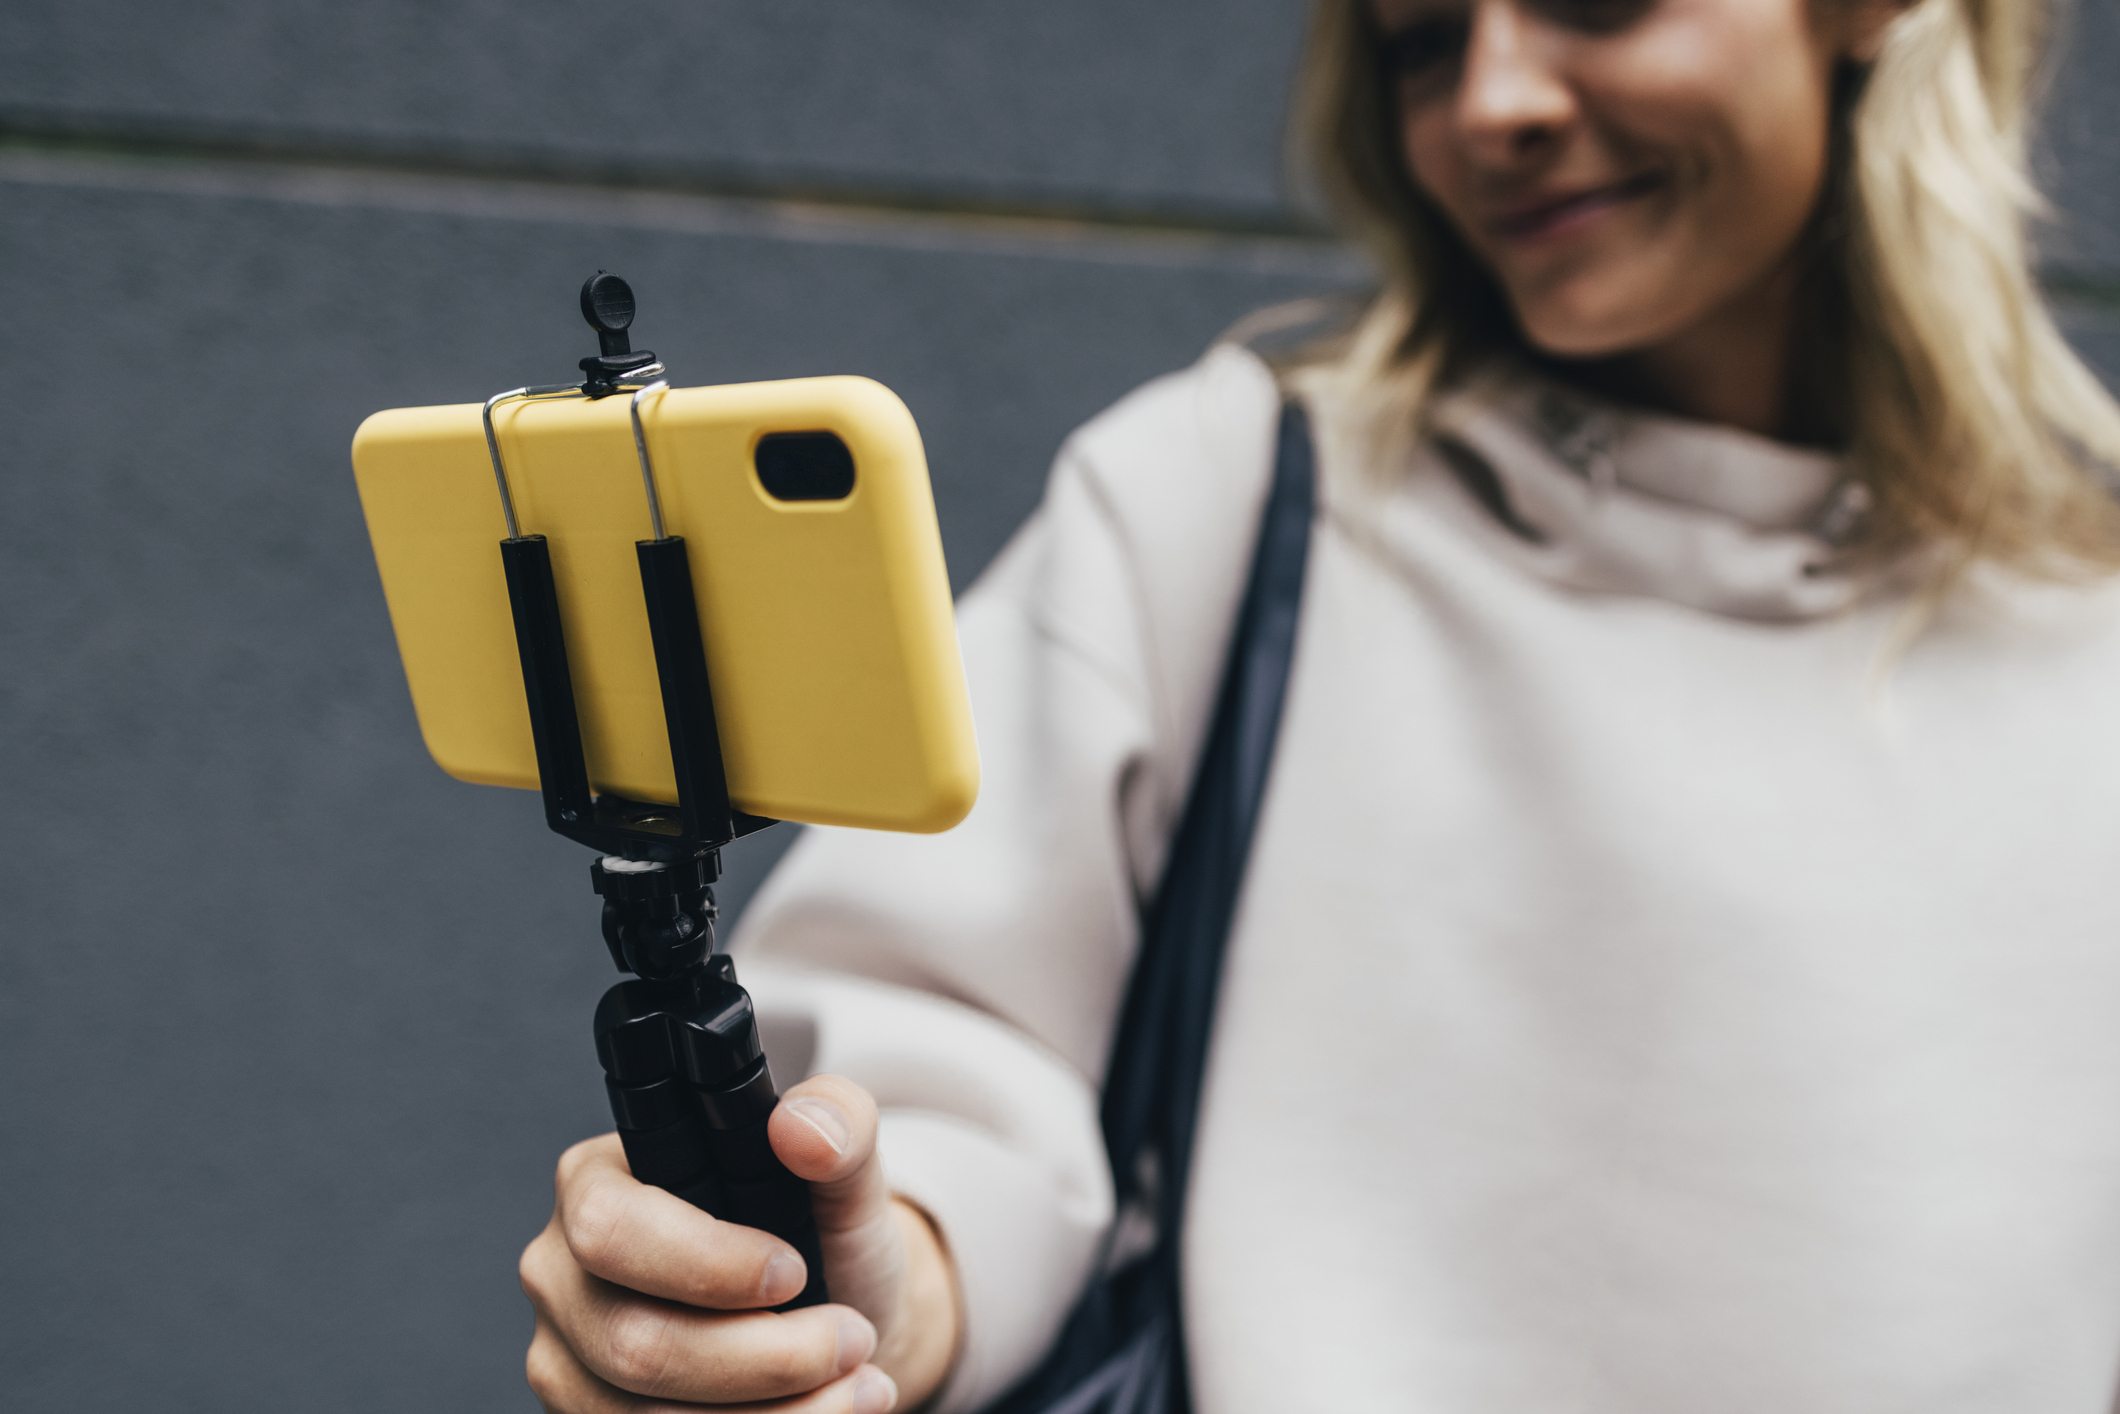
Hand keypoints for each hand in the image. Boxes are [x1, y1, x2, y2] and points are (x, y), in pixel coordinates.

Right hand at [520, 1074, 961, 1411]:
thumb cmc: (817, 1232)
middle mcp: (562, 1274)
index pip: (611, 1227)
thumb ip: (839, 1121)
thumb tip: (801, 1127)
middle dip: (764, 1358)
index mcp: (596, 1182)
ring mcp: (568, 1361)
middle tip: (852, 1339)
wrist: (832, 1315)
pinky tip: (827, 1412)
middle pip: (635, 1345)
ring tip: (861, 1382)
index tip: (794, 1274)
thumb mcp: (844, 1169)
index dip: (705, 1263)